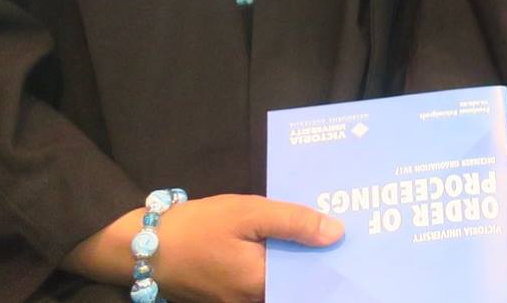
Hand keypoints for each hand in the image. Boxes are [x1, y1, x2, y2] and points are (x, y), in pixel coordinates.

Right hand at [62, 195, 343, 302]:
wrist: (143, 246)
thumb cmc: (198, 227)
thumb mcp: (248, 213)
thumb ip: (292, 223)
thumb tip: (337, 234)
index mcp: (261, 284)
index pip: (312, 282)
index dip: (336, 266)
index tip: (363, 248)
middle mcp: (253, 300)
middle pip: (300, 283)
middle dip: (324, 261)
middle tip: (355, 234)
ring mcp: (239, 299)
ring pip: (284, 281)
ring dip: (305, 260)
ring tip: (334, 230)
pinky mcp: (229, 291)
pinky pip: (266, 278)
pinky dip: (283, 260)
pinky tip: (297, 235)